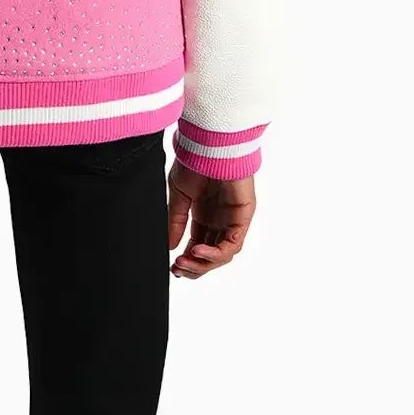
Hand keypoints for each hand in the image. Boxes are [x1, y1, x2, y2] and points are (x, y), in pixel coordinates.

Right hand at [167, 161, 255, 278]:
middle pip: (211, 255)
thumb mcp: (179, 195)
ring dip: (203, 263)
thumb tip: (170, 246)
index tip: (174, 267)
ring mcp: (232, 219)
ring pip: (223, 254)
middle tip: (178, 268)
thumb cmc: (194, 161)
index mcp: (204, 214)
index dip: (187, 260)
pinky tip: (197, 251)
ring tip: (185, 262)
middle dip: (194, 266)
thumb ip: (176, 221)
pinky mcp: (243, 217)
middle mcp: (219, 220)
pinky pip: (232, 244)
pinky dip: (215, 253)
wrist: (208, 145)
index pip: (198, 245)